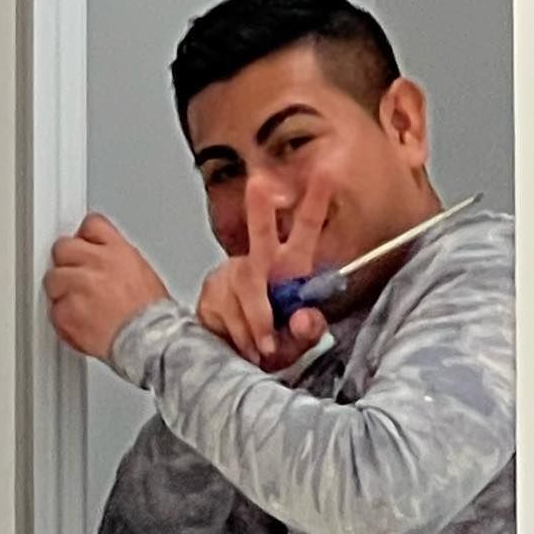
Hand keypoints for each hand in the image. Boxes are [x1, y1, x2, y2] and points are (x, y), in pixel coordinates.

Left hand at [44, 213, 171, 361]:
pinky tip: (81, 322)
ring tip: (80, 306)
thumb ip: (115, 259)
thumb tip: (101, 258)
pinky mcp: (65, 312)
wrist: (148, 341)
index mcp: (117, 251)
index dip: (85, 238)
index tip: (83, 246)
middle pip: (63, 247)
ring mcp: (77, 286)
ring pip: (52, 278)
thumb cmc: (151, 316)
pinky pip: (53, 309)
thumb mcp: (142, 272)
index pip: (91, 225)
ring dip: (61, 291)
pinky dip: (63, 319)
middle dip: (66, 262)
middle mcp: (95, 263)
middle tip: (76, 278)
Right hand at [196, 169, 332, 368]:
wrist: (237, 360)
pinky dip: (237, 336)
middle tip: (260, 183)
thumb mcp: (298, 343)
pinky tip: (242, 344)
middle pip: (260, 233)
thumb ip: (307, 332)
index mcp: (290, 267)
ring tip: (264, 348)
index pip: (306, 229)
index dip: (315, 201)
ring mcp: (230, 276)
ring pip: (244, 291)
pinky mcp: (209, 294)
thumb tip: (303, 319)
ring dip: (256, 325)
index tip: (325, 172)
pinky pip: (224, 314)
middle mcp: (258, 263)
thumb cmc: (274, 343)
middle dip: (260, 209)